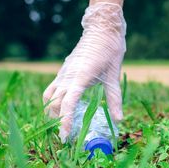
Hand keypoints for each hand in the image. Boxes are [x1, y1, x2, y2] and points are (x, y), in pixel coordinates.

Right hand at [43, 2, 125, 142]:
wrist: (102, 29)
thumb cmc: (110, 50)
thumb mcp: (114, 76)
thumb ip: (115, 99)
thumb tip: (119, 120)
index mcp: (80, 78)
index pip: (67, 104)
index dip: (65, 121)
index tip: (65, 136)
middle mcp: (67, 76)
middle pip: (54, 104)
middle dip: (57, 122)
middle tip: (64, 139)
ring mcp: (63, 73)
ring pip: (49, 97)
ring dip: (51, 112)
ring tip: (59, 126)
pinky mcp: (64, 71)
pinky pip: (52, 89)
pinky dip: (52, 102)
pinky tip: (60, 110)